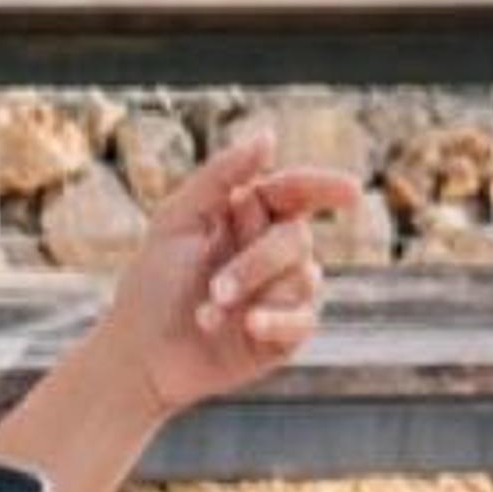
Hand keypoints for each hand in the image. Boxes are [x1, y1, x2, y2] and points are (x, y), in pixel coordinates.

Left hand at [98, 131, 355, 419]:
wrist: (140, 354)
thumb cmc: (152, 284)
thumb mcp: (177, 220)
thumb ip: (222, 176)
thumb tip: (269, 137)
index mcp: (248, 218)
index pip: (295, 192)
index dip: (324, 187)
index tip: (352, 192)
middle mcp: (272, 252)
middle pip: (295, 238)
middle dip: (256, 262)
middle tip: (215, 290)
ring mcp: (282, 293)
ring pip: (304, 277)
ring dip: (253, 293)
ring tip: (205, 315)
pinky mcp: (285, 334)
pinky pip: (304, 319)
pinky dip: (277, 320)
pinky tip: (248, 326)